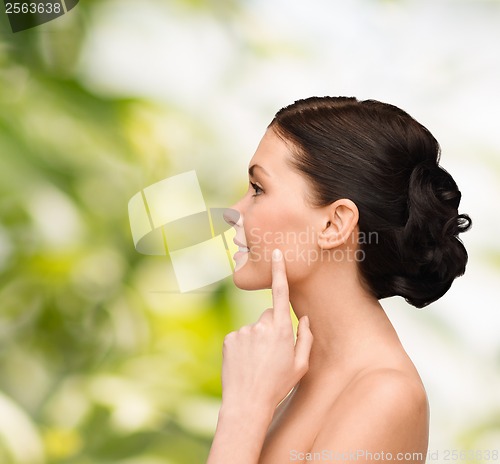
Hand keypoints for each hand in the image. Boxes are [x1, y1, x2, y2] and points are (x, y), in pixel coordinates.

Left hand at [220, 248, 313, 410]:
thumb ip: (305, 338)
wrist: (247, 403)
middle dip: (271, 328)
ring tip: (257, 363)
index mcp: (281, 330)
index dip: (279, 271)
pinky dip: (243, 346)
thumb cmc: (278, 385)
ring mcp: (243, 331)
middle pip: (268, 316)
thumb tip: (304, 318)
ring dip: (256, 340)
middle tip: (272, 353)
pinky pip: (240, 336)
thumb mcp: (300, 365)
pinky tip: (245, 363)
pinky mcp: (229, 338)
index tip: (275, 253)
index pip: (280, 293)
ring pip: (253, 328)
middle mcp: (261, 325)